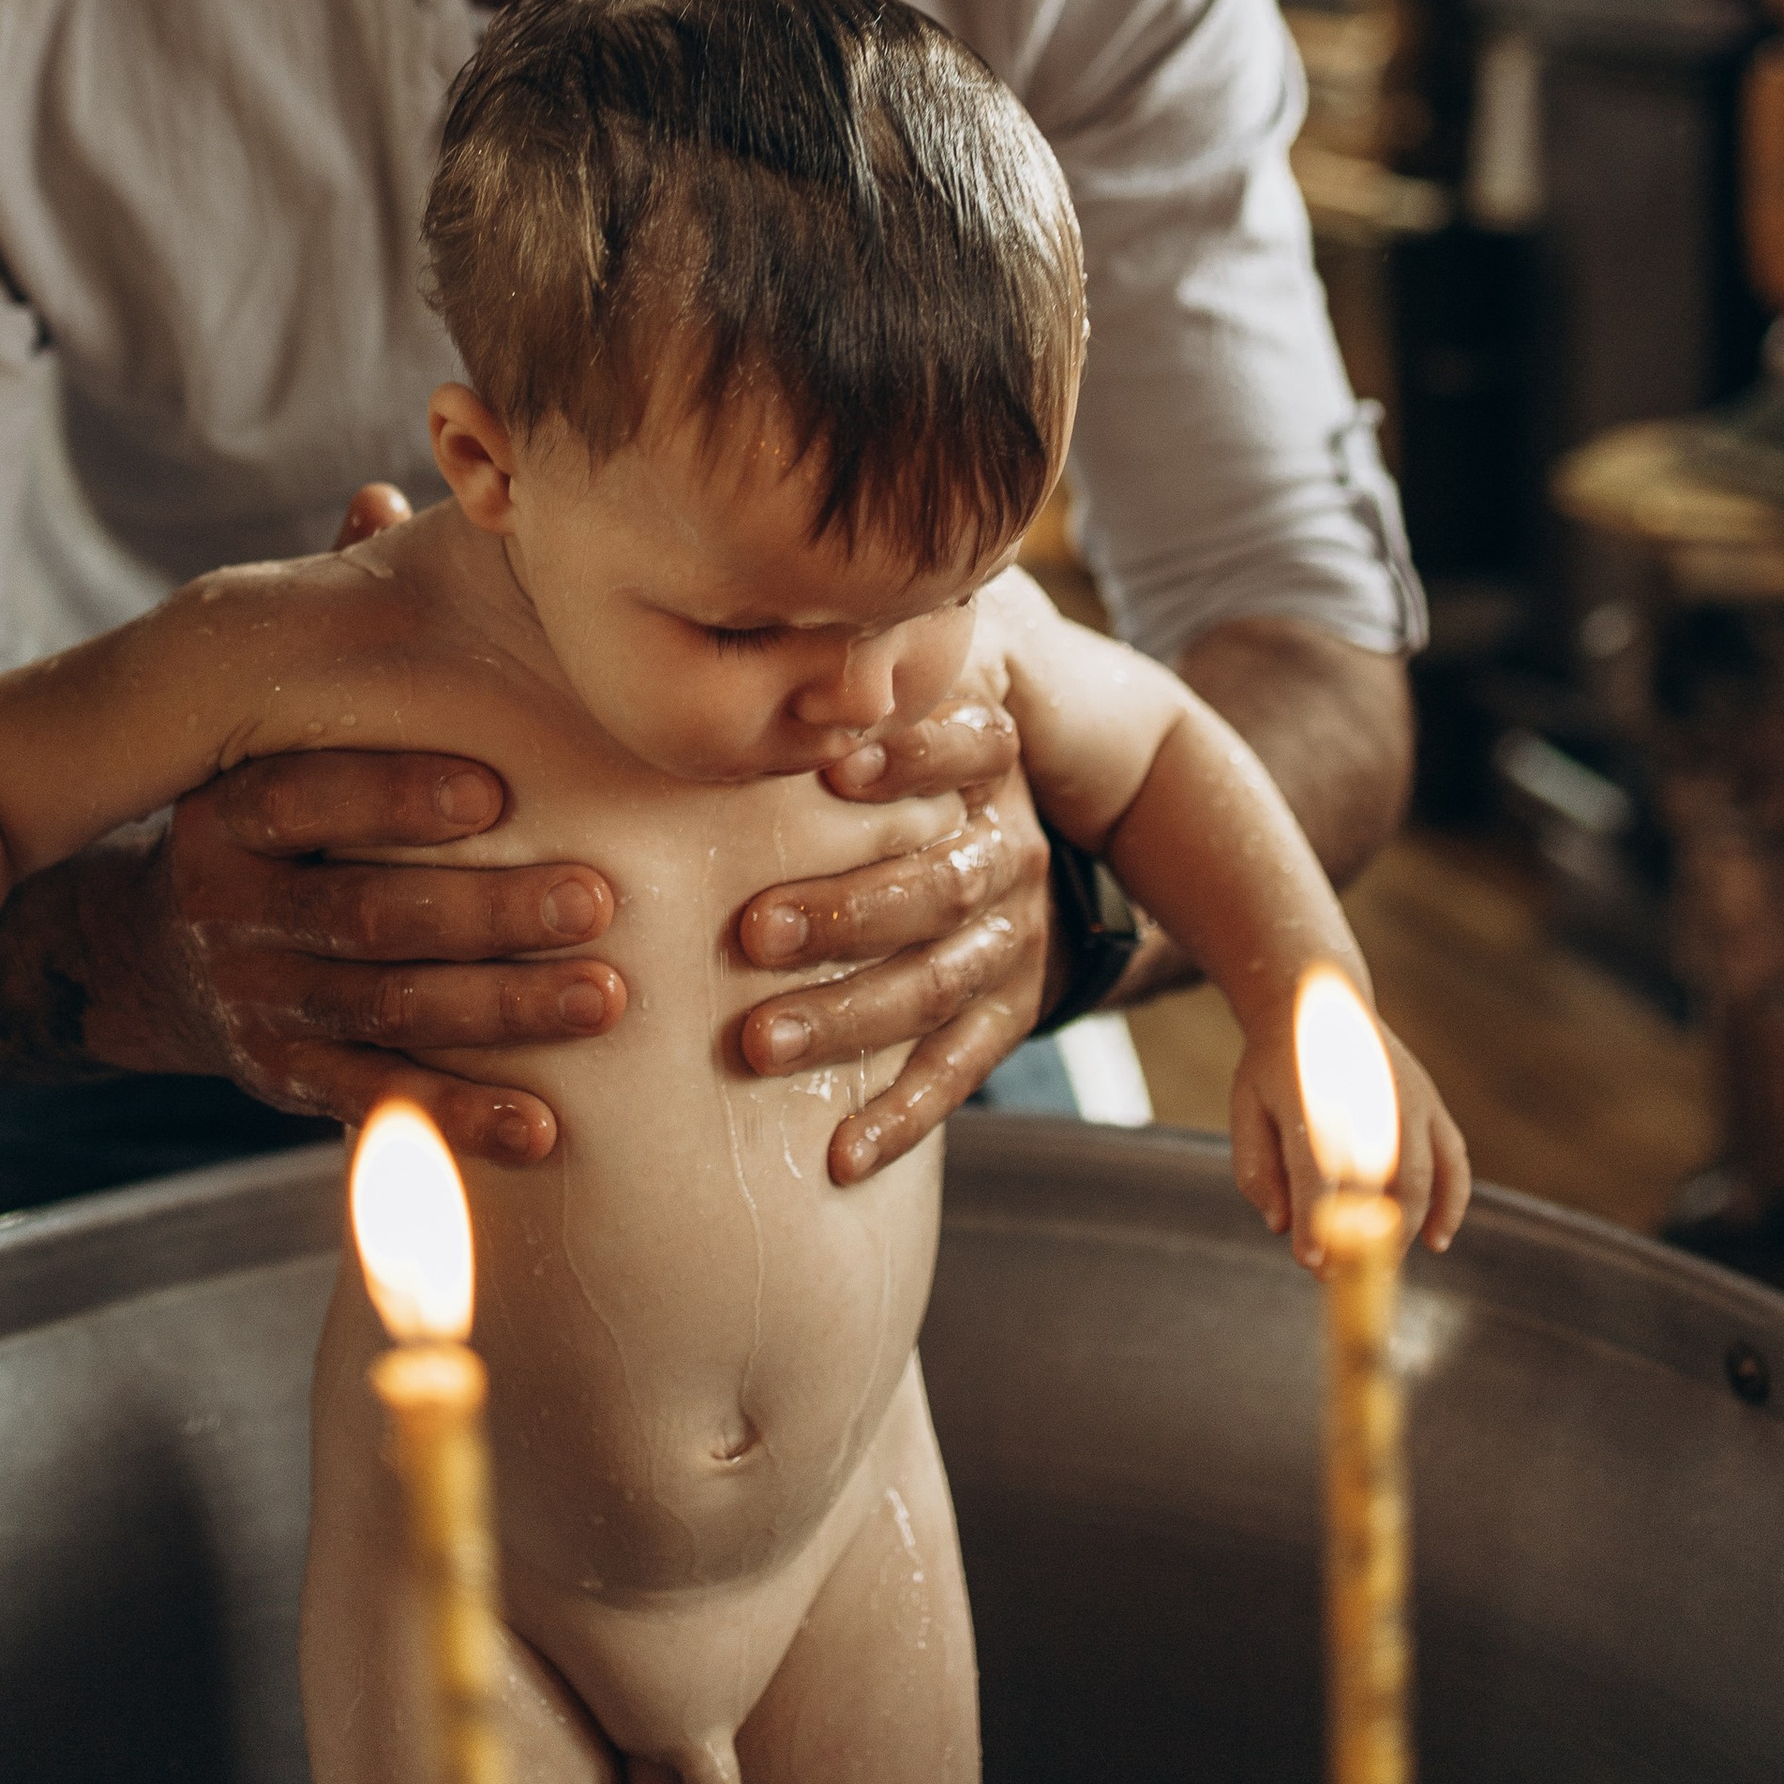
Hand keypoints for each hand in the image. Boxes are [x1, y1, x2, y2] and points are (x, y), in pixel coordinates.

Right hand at [113, 480, 627, 1162]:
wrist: (150, 953)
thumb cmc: (257, 805)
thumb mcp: (263, 716)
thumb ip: (328, 618)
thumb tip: (384, 490)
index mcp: (223, 812)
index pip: (304, 796)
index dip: (393, 794)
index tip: (494, 788)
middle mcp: (232, 915)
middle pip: (367, 915)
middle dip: (487, 911)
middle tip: (599, 900)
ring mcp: (260, 1004)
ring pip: (389, 1012)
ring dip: (504, 1011)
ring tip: (606, 997)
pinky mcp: (287, 1081)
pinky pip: (380, 1105)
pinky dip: (462, 1120)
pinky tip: (548, 1128)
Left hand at [734, 696, 1055, 1186]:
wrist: (1032, 825)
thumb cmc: (907, 753)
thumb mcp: (916, 695)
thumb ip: (866, 669)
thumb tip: (785, 627)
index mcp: (993, 764)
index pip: (974, 748)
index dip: (912, 758)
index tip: (833, 769)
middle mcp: (1013, 852)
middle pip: (940, 883)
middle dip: (846, 911)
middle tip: (751, 931)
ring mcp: (1014, 939)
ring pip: (939, 984)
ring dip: (849, 1016)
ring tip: (758, 1043)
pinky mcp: (1011, 1013)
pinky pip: (959, 1070)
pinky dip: (903, 1116)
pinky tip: (838, 1157)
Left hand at [1228, 1006, 1471, 1266]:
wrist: (1319, 998)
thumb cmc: (1275, 1067)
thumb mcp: (1247, 1107)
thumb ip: (1256, 1169)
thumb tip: (1282, 1227)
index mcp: (1309, 1091)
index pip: (1314, 1166)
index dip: (1316, 1219)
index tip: (1314, 1264)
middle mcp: (1365, 1092)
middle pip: (1376, 1179)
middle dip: (1364, 1238)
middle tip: (1343, 1279)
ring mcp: (1406, 1096)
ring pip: (1419, 1176)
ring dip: (1403, 1230)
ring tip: (1378, 1269)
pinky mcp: (1431, 1103)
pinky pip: (1453, 1161)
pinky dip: (1452, 1203)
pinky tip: (1437, 1241)